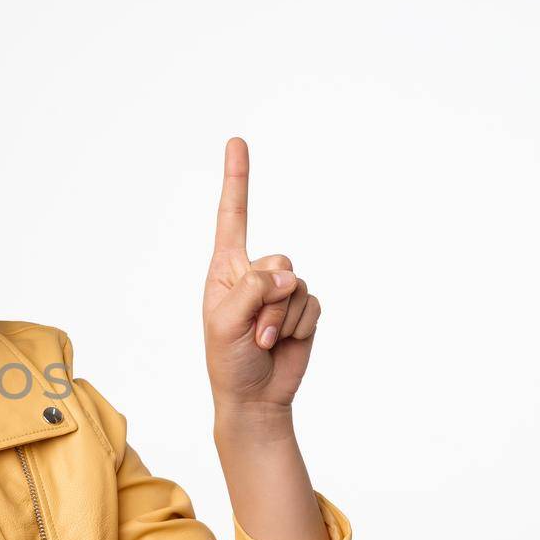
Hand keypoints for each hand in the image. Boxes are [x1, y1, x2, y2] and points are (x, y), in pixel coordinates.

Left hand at [202, 137, 321, 413]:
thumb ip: (251, 290)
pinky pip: (314, 305)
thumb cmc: (227, 361)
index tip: (236, 141)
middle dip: (269, 301)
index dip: (237, 179)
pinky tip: (282, 344)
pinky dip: (299, 328)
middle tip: (251, 333)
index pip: (233, 217)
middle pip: (279, 261)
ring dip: (282, 319)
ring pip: (298, 286)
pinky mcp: (303, 309)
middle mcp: (254, 274)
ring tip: (262, 341)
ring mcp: (281, 292)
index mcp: (225, 269)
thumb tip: (286, 275)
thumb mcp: (225, 323)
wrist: (255, 397)